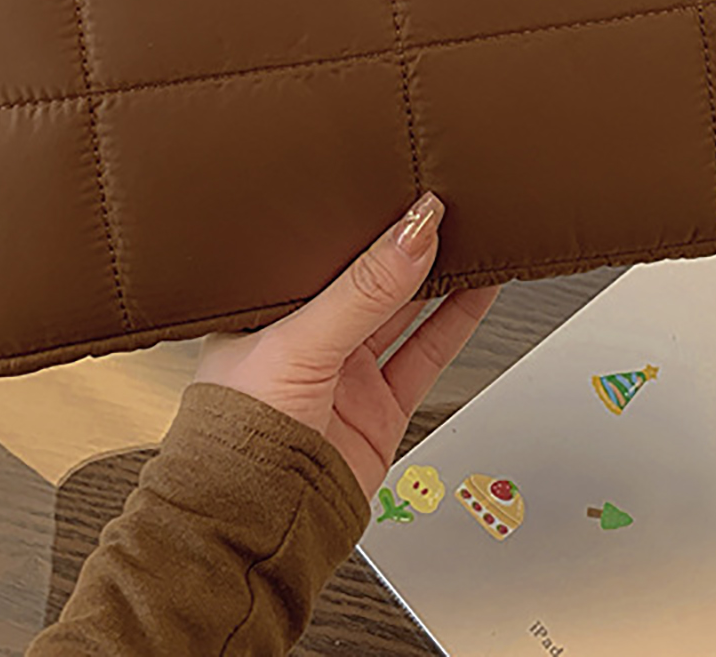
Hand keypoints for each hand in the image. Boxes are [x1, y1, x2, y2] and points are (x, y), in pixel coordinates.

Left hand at [194, 191, 498, 499]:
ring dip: (437, 277)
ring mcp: (345, 373)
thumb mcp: (300, 342)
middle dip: (403, 244)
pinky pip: (425, 353)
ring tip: (469, 233)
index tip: (399, 188)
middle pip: (368, 278)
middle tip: (442, 202)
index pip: (321, 249)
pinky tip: (478, 290)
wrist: (259, 527)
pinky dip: (456, 322)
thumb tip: (412, 231)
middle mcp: (306, 337)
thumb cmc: (237, 434)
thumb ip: (364, 290)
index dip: (360, 219)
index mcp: (267, 309)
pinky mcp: (379, 407)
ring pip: (403, 312)